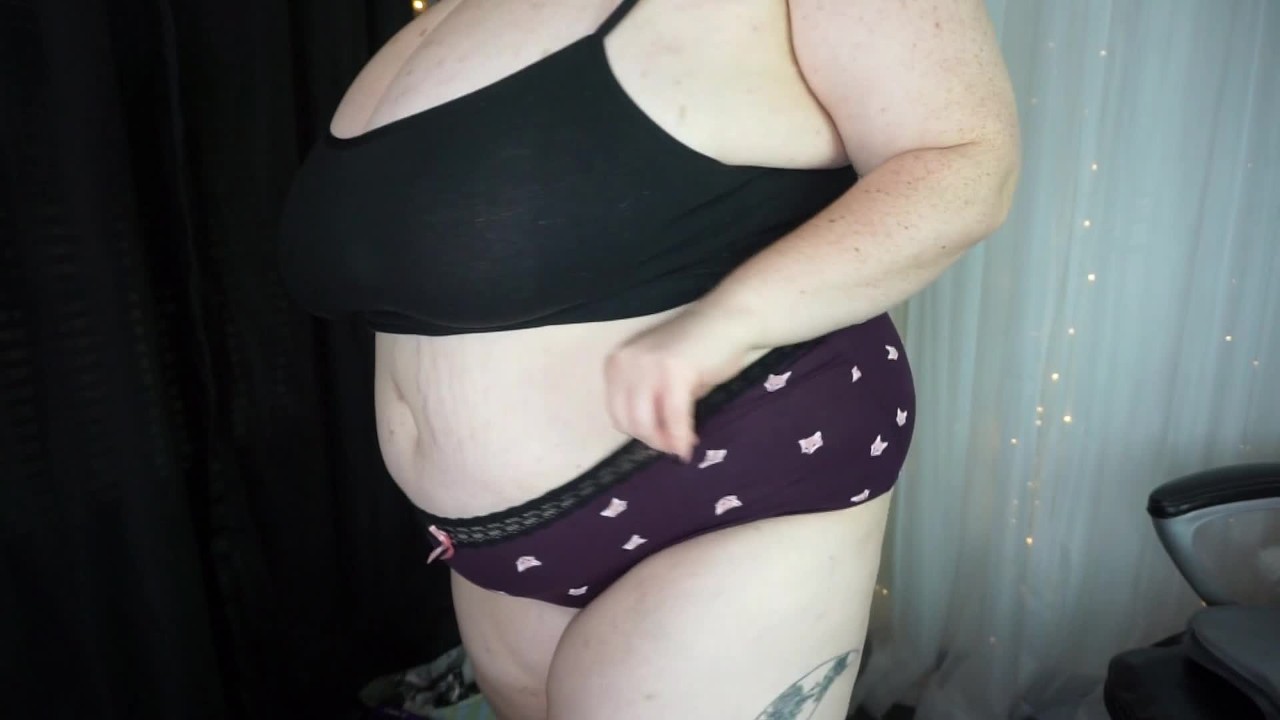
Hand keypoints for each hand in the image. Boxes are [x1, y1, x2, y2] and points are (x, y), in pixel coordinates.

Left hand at [603, 301, 756, 462]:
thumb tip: (654, 438)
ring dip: (665, 442)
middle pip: (629, 422)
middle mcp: (625, 363)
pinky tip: (689, 444)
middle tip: (674, 447)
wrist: (728, 320)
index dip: (639, 433)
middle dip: (652, 441)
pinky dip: (681, 436)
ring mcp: (647, 366)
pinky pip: (674, 417)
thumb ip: (650, 401)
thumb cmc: (698, 350)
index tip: (661, 440)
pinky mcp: (673, 372)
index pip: (617, 413)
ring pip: (646, 424)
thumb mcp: (661, 377)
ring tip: (683, 444)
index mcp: (617, 364)